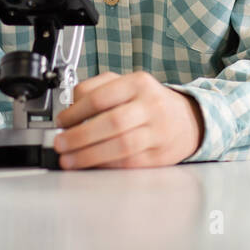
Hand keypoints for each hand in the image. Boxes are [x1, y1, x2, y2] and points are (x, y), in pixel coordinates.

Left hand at [53, 71, 204, 168]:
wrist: (188, 121)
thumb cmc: (150, 102)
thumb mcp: (128, 84)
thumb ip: (97, 88)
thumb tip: (69, 108)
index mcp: (138, 83)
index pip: (101, 96)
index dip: (75, 112)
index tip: (61, 122)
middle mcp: (151, 106)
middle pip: (111, 122)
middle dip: (79, 136)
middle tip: (61, 143)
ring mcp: (157, 132)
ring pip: (121, 145)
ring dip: (89, 155)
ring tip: (69, 159)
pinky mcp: (159, 155)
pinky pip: (128, 162)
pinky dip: (105, 165)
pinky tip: (91, 164)